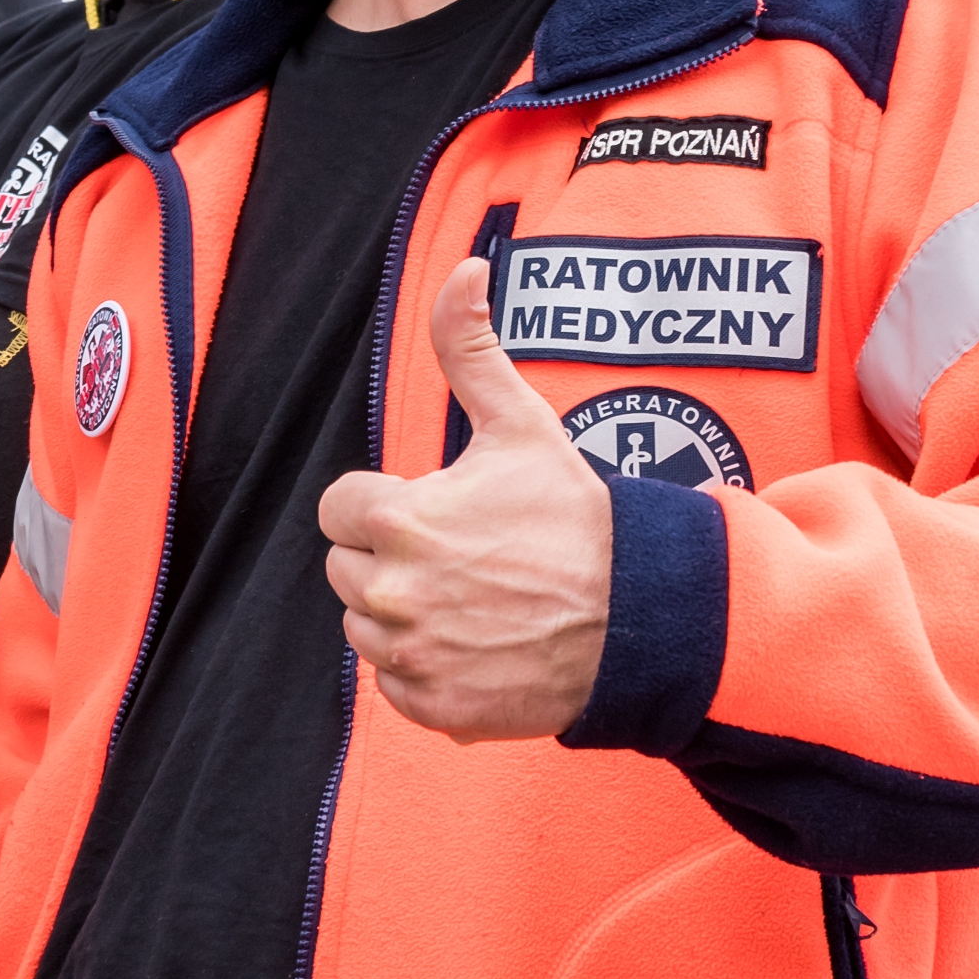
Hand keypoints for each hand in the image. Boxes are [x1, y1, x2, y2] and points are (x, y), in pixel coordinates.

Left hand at [319, 258, 612, 743]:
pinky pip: (396, 686)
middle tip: (462, 553)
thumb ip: (469, 345)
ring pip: (365, 630)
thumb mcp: (519, 424)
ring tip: (472, 597)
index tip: (433, 508)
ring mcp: (413, 658)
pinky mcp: (436, 709)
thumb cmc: (576, 518)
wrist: (641, 617)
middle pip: (346, 571)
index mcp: (397, 520)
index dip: (383, 503)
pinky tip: (478, 644)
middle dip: (389, 558)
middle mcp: (391, 594)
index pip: (338, 510)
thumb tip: (466, 268)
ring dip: (402, 615)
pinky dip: (427, 671)